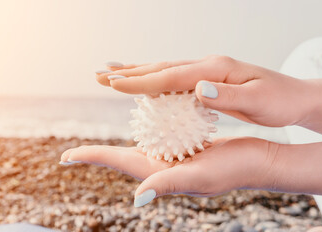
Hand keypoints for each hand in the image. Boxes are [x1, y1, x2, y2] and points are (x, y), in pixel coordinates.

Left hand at [61, 137, 277, 206]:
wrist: (256, 162)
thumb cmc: (233, 170)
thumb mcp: (201, 176)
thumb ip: (168, 185)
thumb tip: (137, 198)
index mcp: (158, 173)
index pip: (116, 162)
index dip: (90, 158)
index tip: (65, 157)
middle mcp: (160, 167)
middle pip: (119, 159)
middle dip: (95, 156)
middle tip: (72, 154)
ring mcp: (170, 159)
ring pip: (135, 148)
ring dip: (114, 143)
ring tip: (96, 143)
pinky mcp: (182, 150)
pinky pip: (156, 138)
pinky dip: (143, 130)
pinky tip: (139, 123)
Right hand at [96, 56, 310, 127]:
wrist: (294, 95)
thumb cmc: (279, 101)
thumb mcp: (259, 101)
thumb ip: (227, 95)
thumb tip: (198, 88)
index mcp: (215, 70)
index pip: (170, 76)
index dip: (140, 81)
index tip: (112, 84)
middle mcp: (206, 65)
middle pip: (160, 67)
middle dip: (127, 72)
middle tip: (97, 74)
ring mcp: (205, 70)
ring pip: (162, 69)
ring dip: (135, 72)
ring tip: (110, 73)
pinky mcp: (206, 79)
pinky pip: (171, 77)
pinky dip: (152, 78)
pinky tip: (143, 82)